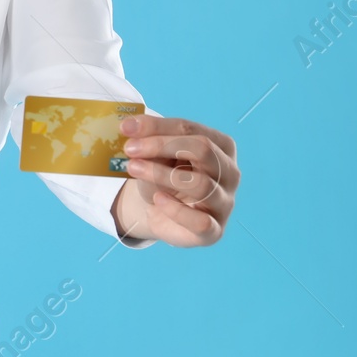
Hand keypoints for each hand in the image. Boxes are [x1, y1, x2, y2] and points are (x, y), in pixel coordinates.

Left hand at [111, 114, 238, 246]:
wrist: (159, 212)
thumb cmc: (162, 176)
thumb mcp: (155, 155)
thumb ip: (148, 141)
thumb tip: (130, 126)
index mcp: (220, 145)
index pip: (191, 129)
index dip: (157, 127)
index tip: (127, 128)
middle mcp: (229, 172)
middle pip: (202, 150)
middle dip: (161, 146)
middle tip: (130, 149)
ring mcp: (225, 202)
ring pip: (201, 185)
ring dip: (160, 174)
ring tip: (133, 169)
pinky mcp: (215, 230)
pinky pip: (201, 222)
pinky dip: (175, 210)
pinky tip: (157, 200)